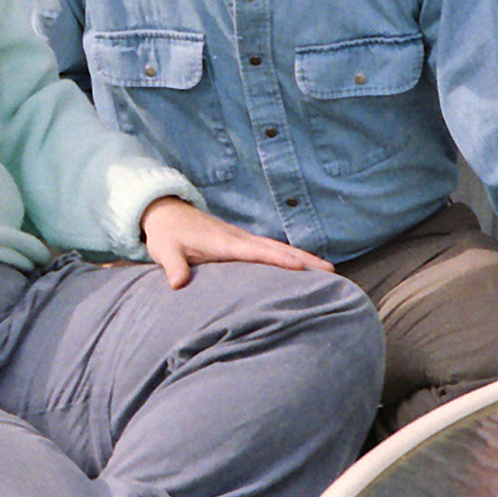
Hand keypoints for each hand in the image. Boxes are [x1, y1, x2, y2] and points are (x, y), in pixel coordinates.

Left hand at [140, 196, 333, 288]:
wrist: (165, 212)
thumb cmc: (167, 234)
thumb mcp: (166, 251)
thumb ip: (174, 267)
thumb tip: (178, 284)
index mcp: (223, 242)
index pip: (255, 252)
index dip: (277, 259)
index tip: (301, 267)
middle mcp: (238, 238)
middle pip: (276, 248)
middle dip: (303, 258)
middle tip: (331, 272)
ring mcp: (241, 238)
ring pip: (277, 248)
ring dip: (302, 257)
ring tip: (329, 271)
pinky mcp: (240, 242)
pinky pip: (269, 249)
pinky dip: (289, 256)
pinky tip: (303, 267)